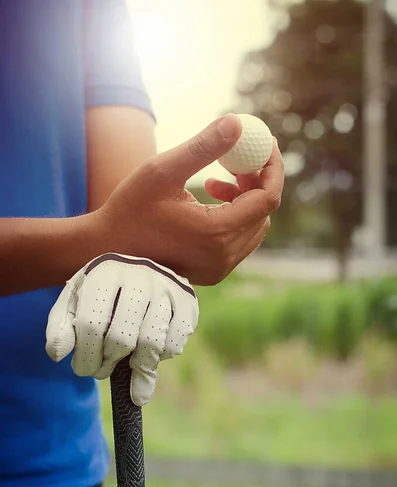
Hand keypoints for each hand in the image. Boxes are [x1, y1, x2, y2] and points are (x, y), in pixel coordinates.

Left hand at [45, 253, 198, 405]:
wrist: (138, 270)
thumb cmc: (101, 294)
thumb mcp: (74, 304)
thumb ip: (60, 329)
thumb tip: (58, 356)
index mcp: (105, 273)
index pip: (92, 325)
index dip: (86, 357)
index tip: (85, 368)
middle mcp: (140, 276)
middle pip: (122, 338)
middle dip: (108, 364)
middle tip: (104, 367)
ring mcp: (167, 288)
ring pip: (151, 344)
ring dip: (135, 365)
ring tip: (125, 362)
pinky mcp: (188, 302)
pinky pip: (174, 345)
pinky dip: (160, 358)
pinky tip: (148, 349)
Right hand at [93, 114, 283, 285]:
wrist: (106, 249)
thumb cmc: (129, 209)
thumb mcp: (162, 172)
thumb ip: (203, 147)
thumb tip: (238, 122)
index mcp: (217, 234)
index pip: (268, 198)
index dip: (272, 167)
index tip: (264, 143)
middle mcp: (224, 257)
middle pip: (262, 212)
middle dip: (256, 180)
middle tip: (238, 157)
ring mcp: (219, 268)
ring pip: (253, 226)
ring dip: (244, 199)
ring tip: (214, 180)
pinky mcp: (212, 272)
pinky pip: (239, 240)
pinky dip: (233, 217)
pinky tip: (208, 199)